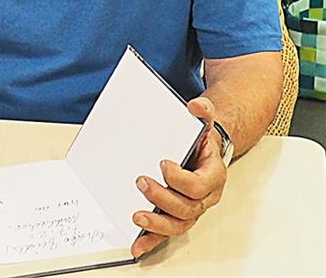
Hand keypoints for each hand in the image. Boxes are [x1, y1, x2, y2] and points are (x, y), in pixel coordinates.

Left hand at [130, 96, 226, 257]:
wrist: (205, 148)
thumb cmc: (201, 139)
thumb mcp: (204, 120)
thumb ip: (202, 111)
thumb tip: (196, 106)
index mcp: (212, 176)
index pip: (200, 185)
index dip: (180, 178)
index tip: (162, 164)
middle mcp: (204, 197)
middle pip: (187, 208)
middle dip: (163, 198)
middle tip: (141, 182)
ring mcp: (191, 208)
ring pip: (178, 225)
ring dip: (157, 223)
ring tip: (137, 216)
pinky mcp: (176, 214)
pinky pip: (167, 232)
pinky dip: (152, 240)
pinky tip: (137, 244)